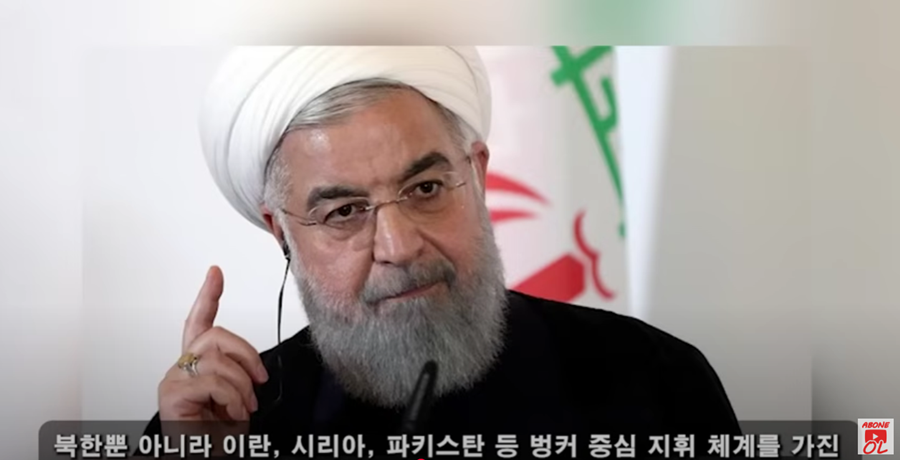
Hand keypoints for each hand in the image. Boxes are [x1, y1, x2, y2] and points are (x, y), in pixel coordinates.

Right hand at [157, 266, 268, 424]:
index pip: (199, 323)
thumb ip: (239, 375)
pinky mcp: (171, 395)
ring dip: (241, 387)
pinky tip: (231, 415)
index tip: (215, 273)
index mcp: (197, 367)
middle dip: (247, 355)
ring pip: (218, 359)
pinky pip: (213, 380)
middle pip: (216, 336)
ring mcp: (172, 381)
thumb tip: (256, 368)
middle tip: (257, 384)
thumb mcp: (238, 400)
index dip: (207, 296)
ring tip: (241, 410)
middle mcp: (180, 370)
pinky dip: (231, 398)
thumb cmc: (219, 438)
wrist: (204, 459)